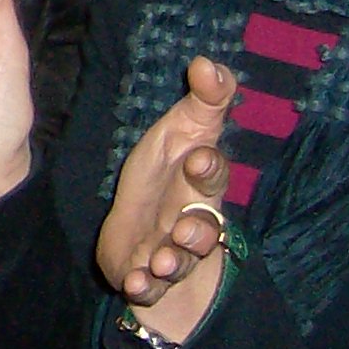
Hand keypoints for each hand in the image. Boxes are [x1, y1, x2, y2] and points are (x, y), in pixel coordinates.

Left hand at [97, 60, 238, 338]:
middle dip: (199, 228)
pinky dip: (144, 287)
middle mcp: (193, 220)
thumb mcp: (182, 135)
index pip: (212, 175)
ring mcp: (173, 252)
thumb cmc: (169, 177)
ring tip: (160, 259)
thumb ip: (203, 102)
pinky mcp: (148, 278)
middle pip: (204, 225)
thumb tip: (209, 62)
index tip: (198, 157)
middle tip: (186, 226)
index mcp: (199, 183)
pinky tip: (136, 283)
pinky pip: (150, 287)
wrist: (154, 236)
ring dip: (172, 260)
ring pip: (179, 259)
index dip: (209, 167)